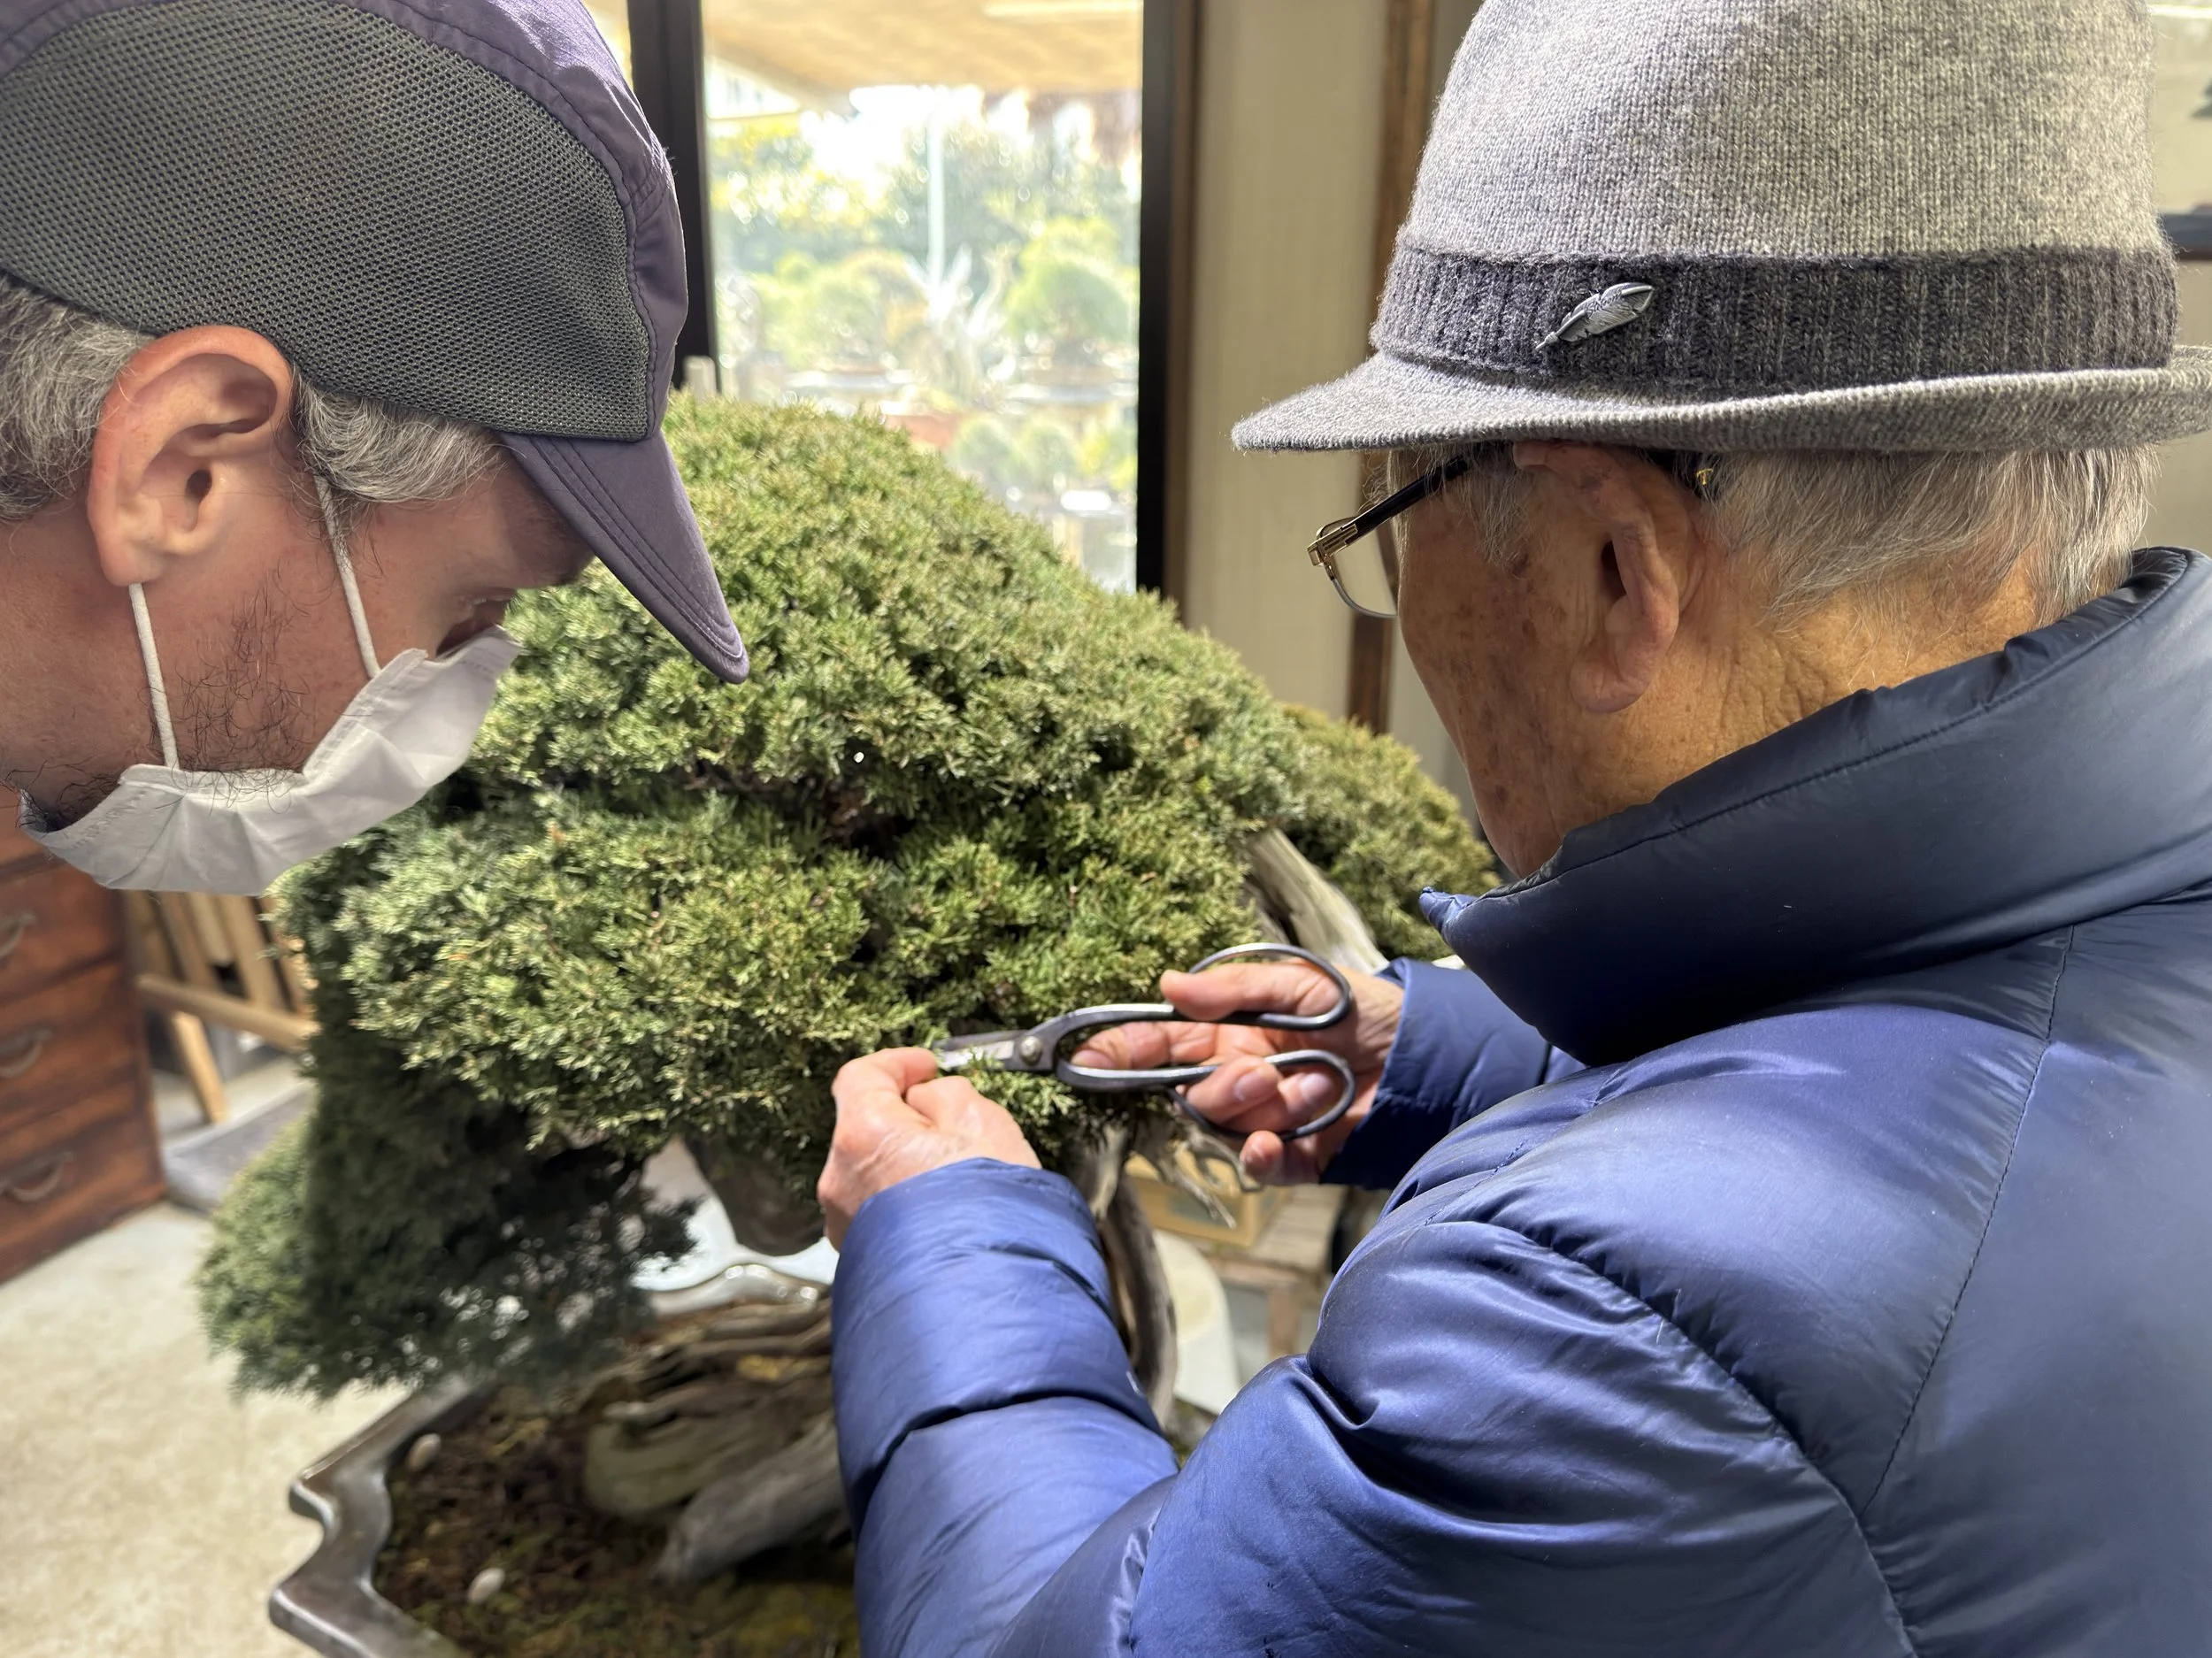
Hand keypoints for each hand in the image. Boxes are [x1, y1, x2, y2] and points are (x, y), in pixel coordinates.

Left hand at [817, 1048, 1039, 1246]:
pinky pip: (877, 1210)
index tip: (926, 1067)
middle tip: (952, 1121)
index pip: (861, 1076)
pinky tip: (943, 1210)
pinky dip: (903, 1199)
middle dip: (905, 1117)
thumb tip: (929, 1099)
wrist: (986, 1299)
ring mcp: (845, 1223)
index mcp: (863, 1135)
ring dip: (905, 1161)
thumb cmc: (988, 1213)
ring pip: (871, 1171)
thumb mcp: (984, 1123)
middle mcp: (839, 1180)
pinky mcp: (858, 1255)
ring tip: (955, 1174)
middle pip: (865, 1126)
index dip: (897, 1063)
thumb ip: (946, 1095)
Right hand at [1071, 960, 1403, 1184]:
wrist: (1427, 1056)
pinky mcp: (1297, 1156)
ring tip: (1312, 1086)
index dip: (1121, 1050)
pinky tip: (1280, 1140)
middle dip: (1220, 1086)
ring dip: (1261, 1109)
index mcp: (1231, 1033)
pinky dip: (1262, 1156)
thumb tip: (1167, 985)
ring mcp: (1266, 1119)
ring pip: (1224, 1127)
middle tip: (1266, 1071)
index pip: (1161, 1043)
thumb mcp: (1302, 982)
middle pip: (1190, 1094)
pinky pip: (1258, 1166)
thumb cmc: (1366, 1009)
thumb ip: (1235, 989)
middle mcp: (1240, 1077)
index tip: (1085, 1057)